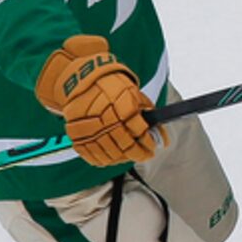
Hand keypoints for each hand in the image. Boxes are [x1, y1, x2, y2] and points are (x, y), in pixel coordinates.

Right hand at [35, 35, 157, 168]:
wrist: (85, 81)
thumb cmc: (114, 88)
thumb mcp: (136, 96)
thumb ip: (149, 118)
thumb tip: (164, 140)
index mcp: (123, 107)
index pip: (140, 133)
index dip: (149, 143)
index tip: (153, 147)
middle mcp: (106, 120)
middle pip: (126, 147)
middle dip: (139, 154)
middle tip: (145, 155)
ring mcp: (90, 130)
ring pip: (110, 155)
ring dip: (123, 158)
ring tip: (129, 155)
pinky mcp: (77, 137)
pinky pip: (93, 156)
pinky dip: (105, 160)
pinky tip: (113, 156)